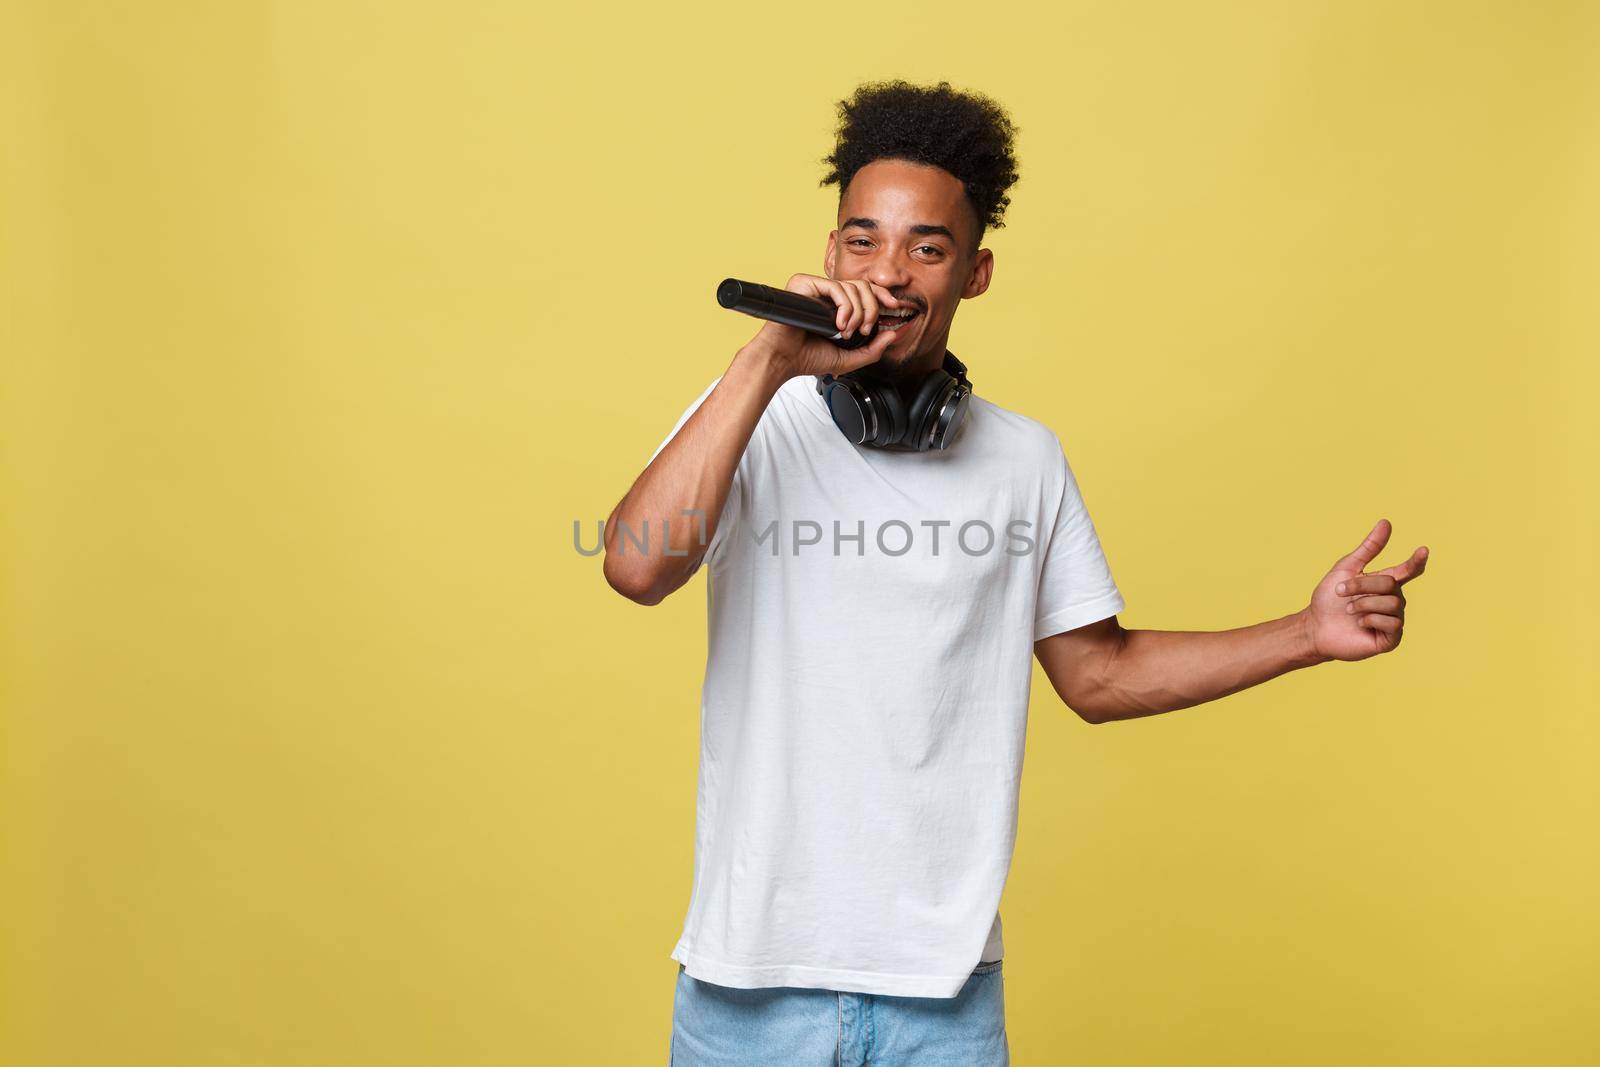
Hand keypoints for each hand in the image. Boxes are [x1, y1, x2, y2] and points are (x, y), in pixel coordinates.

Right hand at [739, 273, 902, 380]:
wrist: (783, 360)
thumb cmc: (807, 357)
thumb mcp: (849, 358)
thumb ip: (873, 349)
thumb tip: (893, 334)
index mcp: (836, 305)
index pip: (864, 290)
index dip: (882, 295)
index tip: (894, 307)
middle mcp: (826, 294)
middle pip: (863, 286)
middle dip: (871, 310)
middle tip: (863, 330)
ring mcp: (815, 287)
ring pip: (852, 287)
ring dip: (857, 314)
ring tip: (846, 333)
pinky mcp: (804, 283)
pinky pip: (836, 287)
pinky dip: (844, 307)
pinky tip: (838, 324)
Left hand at [1302, 519, 1429, 662]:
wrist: (1315, 626)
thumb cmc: (1329, 599)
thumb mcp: (1347, 569)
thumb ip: (1369, 548)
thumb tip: (1386, 522)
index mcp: (1384, 584)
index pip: (1407, 571)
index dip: (1416, 561)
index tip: (1423, 550)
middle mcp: (1393, 600)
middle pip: (1391, 584)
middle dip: (1363, 585)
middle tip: (1341, 591)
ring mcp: (1393, 620)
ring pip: (1392, 604)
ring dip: (1364, 603)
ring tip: (1349, 610)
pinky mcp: (1390, 639)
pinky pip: (1393, 624)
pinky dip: (1371, 620)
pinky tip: (1359, 623)